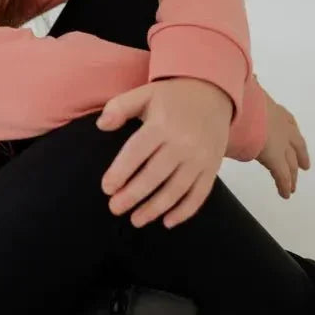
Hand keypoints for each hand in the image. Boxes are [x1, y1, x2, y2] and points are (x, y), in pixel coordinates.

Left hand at [95, 77, 232, 228]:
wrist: (212, 93)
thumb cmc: (171, 97)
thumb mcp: (144, 93)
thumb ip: (120, 107)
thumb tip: (101, 125)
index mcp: (162, 125)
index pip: (137, 152)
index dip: (120, 172)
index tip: (106, 188)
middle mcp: (183, 143)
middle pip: (154, 175)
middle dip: (133, 195)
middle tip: (115, 208)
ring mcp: (200, 157)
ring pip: (176, 189)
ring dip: (155, 208)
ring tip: (136, 220)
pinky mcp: (212, 167)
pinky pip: (199, 194)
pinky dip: (185, 211)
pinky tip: (168, 222)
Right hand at [254, 83, 310, 197]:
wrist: (244, 109)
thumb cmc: (239, 97)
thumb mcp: (244, 88)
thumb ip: (248, 87)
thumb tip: (251, 79)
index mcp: (273, 108)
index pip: (286, 119)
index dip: (290, 128)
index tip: (293, 133)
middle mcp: (282, 126)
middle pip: (295, 144)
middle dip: (299, 154)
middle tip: (304, 165)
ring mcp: (281, 143)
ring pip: (290, 161)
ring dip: (292, 173)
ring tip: (294, 185)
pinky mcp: (276, 160)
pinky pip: (281, 176)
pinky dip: (284, 185)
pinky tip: (286, 194)